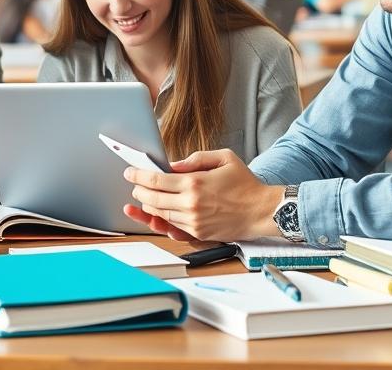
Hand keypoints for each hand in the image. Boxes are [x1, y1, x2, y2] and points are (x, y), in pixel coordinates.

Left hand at [123, 149, 282, 241]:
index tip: (129, 172)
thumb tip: (172, 165)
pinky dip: (162, 219)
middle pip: (152, 199)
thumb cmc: (245, 184)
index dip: (138, 176)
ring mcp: (193, 221)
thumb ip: (195, 158)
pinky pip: (172, 227)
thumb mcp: (223, 158)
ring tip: (141, 199)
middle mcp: (191, 204)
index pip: (155, 180)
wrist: (262, 211)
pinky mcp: (198, 233)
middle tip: (134, 184)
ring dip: (147, 207)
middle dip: (139, 191)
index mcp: (194, 183)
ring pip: (160, 215)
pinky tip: (156, 213)